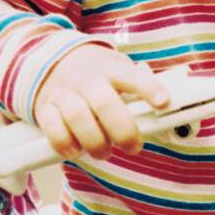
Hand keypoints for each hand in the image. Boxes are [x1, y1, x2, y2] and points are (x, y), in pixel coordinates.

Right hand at [32, 43, 170, 158]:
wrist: (53, 61)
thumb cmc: (97, 75)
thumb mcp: (118, 72)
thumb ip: (139, 91)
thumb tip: (169, 118)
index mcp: (110, 69)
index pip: (132, 76)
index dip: (148, 88)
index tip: (163, 102)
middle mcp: (86, 79)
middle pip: (105, 103)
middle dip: (123, 130)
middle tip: (133, 147)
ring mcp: (64, 93)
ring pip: (77, 117)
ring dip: (95, 142)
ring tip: (104, 152)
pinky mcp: (44, 108)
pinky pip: (52, 129)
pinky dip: (65, 144)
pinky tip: (76, 151)